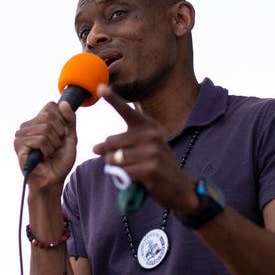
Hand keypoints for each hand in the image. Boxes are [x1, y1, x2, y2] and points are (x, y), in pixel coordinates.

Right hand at [14, 101, 77, 190]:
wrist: (53, 180)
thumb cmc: (60, 161)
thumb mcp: (70, 137)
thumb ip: (70, 120)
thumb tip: (63, 103)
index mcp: (38, 121)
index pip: (51, 106)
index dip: (62, 122)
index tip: (61, 136)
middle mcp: (27, 125)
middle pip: (49, 117)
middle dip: (59, 135)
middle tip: (55, 147)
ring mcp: (21, 134)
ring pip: (45, 128)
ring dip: (54, 144)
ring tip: (49, 153)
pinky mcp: (18, 145)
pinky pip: (40, 139)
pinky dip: (47, 150)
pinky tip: (43, 157)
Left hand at [92, 85, 197, 212]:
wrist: (180, 188)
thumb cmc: (156, 168)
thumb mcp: (141, 151)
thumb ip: (119, 146)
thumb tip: (94, 148)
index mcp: (149, 126)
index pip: (126, 111)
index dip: (112, 98)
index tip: (101, 87)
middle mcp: (151, 135)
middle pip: (110, 141)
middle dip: (109, 155)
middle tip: (122, 164)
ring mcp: (152, 151)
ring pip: (114, 159)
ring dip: (117, 169)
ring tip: (132, 172)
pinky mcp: (150, 168)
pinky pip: (123, 173)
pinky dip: (123, 179)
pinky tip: (136, 181)